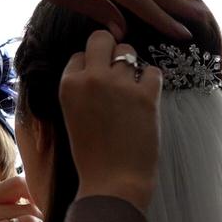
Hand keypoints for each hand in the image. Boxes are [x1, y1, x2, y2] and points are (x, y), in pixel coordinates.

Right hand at [61, 30, 162, 211]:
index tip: (97, 83)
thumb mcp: (73, 117)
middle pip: (101, 38)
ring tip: (131, 92)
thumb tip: (98, 69)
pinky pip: (153, 71)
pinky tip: (146, 101)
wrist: (113, 184)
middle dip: (111, 50)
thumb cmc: (92, 157)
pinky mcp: (146, 95)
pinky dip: (152, 83)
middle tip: (118, 72)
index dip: (91, 66)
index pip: (80, 55)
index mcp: (68, 85)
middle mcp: (92, 79)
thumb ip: (81, 90)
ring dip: (132, 68)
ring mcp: (119, 85)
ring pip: (129, 51)